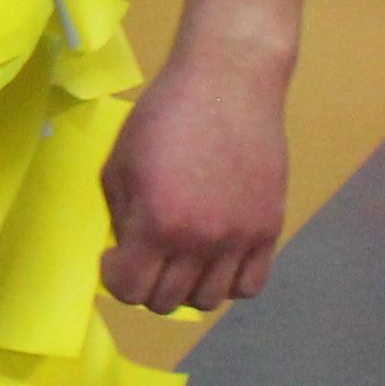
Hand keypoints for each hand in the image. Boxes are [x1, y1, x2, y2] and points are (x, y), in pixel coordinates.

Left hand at [99, 41, 289, 315]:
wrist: (229, 83)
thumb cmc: (164, 115)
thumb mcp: (119, 163)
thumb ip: (120, 217)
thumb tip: (126, 252)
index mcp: (157, 223)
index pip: (129, 290)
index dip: (114, 278)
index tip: (115, 257)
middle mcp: (200, 241)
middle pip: (166, 302)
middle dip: (146, 284)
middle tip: (146, 255)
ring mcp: (239, 239)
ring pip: (208, 301)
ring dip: (186, 287)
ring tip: (180, 258)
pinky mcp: (270, 229)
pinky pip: (250, 286)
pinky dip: (228, 281)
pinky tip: (215, 257)